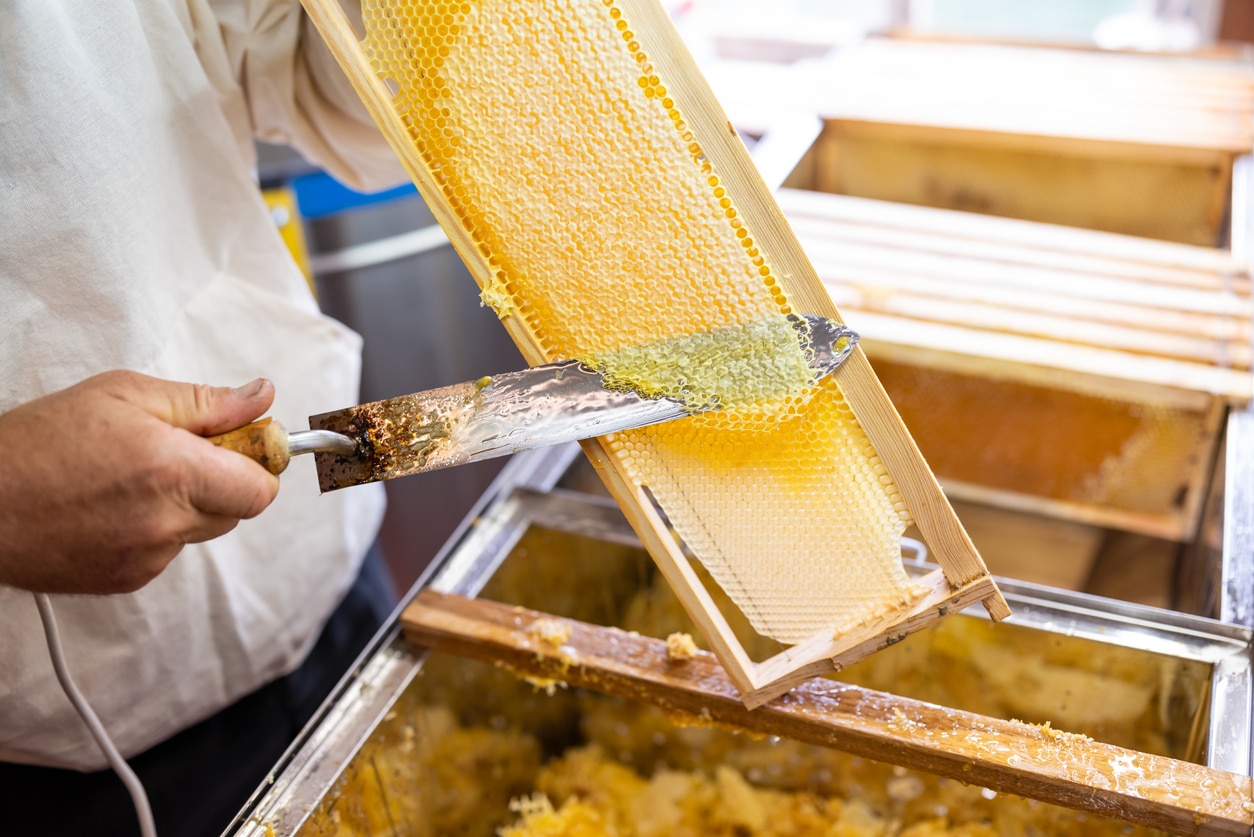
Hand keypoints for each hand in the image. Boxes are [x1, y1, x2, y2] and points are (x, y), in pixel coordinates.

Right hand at [0, 371, 281, 593]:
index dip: (258, 465)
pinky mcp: (126, 580)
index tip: (241, 446)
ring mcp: (147, 557)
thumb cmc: (40, 441)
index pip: (261, 489)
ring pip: (199, 531)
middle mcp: (167, 522)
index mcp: (175, 471)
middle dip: (221, 481)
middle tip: (176, 452)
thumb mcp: (124, 394)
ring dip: (185, 506)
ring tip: (130, 478)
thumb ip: (205, 402)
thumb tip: (262, 399)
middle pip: (237, 510)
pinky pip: (166, 551)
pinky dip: (153, 530)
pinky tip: (111, 506)